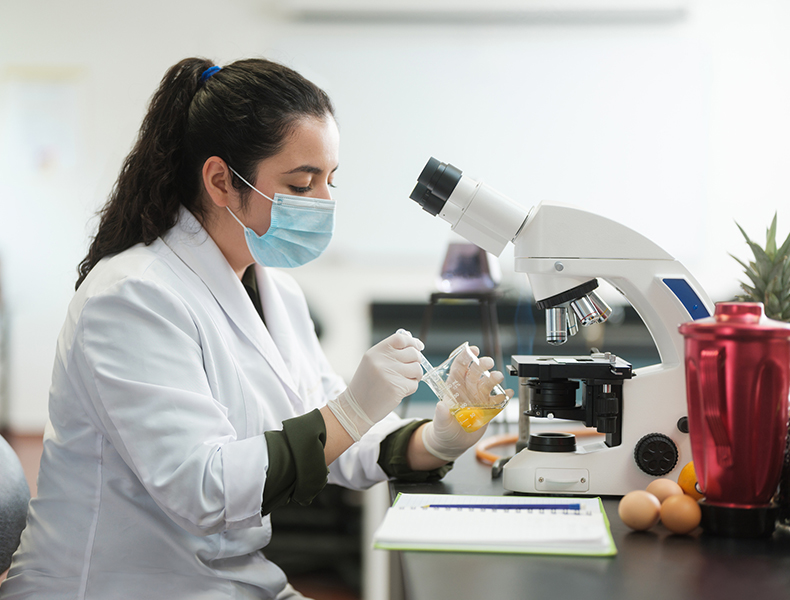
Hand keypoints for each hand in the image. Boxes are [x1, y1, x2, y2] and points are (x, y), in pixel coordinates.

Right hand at [327, 330, 423, 441]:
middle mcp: (382, 361)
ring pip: (417, 369)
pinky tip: (398, 391)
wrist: (356, 408)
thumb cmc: (367, 385)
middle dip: (416, 361)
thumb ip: (390, 351)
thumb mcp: (372, 363)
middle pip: (413, 353)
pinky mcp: (396, 388)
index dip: (413, 342)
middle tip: (409, 370)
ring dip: (415, 376)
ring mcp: (389, 374)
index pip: (400, 338)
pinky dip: (410, 388)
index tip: (419, 347)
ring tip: (403, 381)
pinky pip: (414, 384)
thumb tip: (411, 340)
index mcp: (376, 352)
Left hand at [423, 346, 512, 460]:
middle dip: (481, 365)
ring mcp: (478, 399)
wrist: (454, 444)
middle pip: (475, 373)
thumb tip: (441, 406)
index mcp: (453, 389)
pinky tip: (508, 393)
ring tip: (498, 377)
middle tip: (488, 362)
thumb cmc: (443, 430)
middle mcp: (467, 391)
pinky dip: (504, 396)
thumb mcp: (440, 424)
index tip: (472, 349)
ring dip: (493, 379)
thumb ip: (441, 415)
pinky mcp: (488, 409)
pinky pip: (498, 400)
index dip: (465, 358)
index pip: (459, 368)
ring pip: (487, 384)